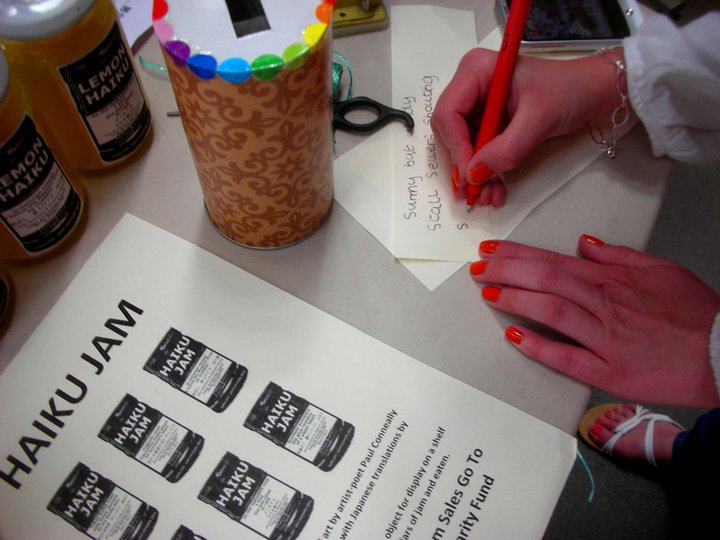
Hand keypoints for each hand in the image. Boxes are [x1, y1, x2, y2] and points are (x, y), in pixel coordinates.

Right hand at [432, 48, 622, 206]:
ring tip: (488, 195)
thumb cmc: (570, 90)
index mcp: (478, 71)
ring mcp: (478, 105)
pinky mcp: (487, 122)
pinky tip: (495, 188)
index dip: (455, 146)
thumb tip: (475, 174)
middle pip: (449, 132)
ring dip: (473, 174)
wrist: (591, 92)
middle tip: (474, 191)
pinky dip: (484, 172)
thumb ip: (506, 149)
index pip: (448, 112)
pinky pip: (476, 152)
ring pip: (461, 146)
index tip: (469, 174)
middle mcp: (472, 86)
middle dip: (462, 164)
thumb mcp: (539, 119)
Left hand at [470, 235, 719, 407]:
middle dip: (507, 271)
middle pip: (546, 280)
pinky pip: (567, 358)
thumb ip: (619, 256)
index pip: (553, 260)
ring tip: (489, 292)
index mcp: (612, 280)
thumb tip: (585, 243)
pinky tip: (514, 337)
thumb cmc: (694, 313)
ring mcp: (605, 339)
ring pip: (552, 311)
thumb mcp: (661, 270)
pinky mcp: (610, 372)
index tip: (492, 250)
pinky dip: (539, 346)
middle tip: (478, 268)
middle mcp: (604, 304)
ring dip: (516, 300)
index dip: (518, 254)